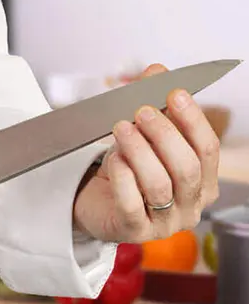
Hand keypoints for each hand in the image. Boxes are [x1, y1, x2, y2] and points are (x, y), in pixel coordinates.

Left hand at [74, 64, 219, 242]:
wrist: (94, 204)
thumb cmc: (126, 172)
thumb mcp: (141, 136)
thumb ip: (152, 105)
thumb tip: (157, 71)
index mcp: (201, 184)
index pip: (208, 150)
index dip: (193, 120)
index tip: (174, 93)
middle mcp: (189, 207)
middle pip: (187, 168)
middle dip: (165, 135)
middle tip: (141, 111)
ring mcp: (163, 224)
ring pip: (160, 185)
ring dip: (140, 151)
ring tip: (121, 128)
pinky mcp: (134, 233)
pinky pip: (131, 204)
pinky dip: (122, 177)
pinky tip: (113, 158)